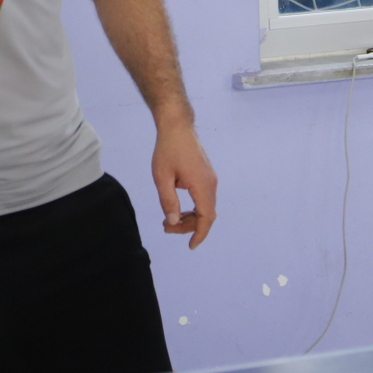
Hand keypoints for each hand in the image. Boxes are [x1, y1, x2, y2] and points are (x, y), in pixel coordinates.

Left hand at [153, 120, 216, 248]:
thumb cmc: (167, 150)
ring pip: (206, 206)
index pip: (206, 217)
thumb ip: (168, 201)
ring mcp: (211, 178)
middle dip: (189, 226)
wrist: (177, 126)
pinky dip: (194, 207)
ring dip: (191, 217)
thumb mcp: (162, 177)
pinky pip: (204, 197)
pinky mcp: (207, 174)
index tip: (190, 246)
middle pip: (207, 214)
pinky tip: (178, 207)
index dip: (199, 233)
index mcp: (202, 185)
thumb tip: (172, 222)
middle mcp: (211, 183)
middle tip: (166, 227)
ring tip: (169, 219)